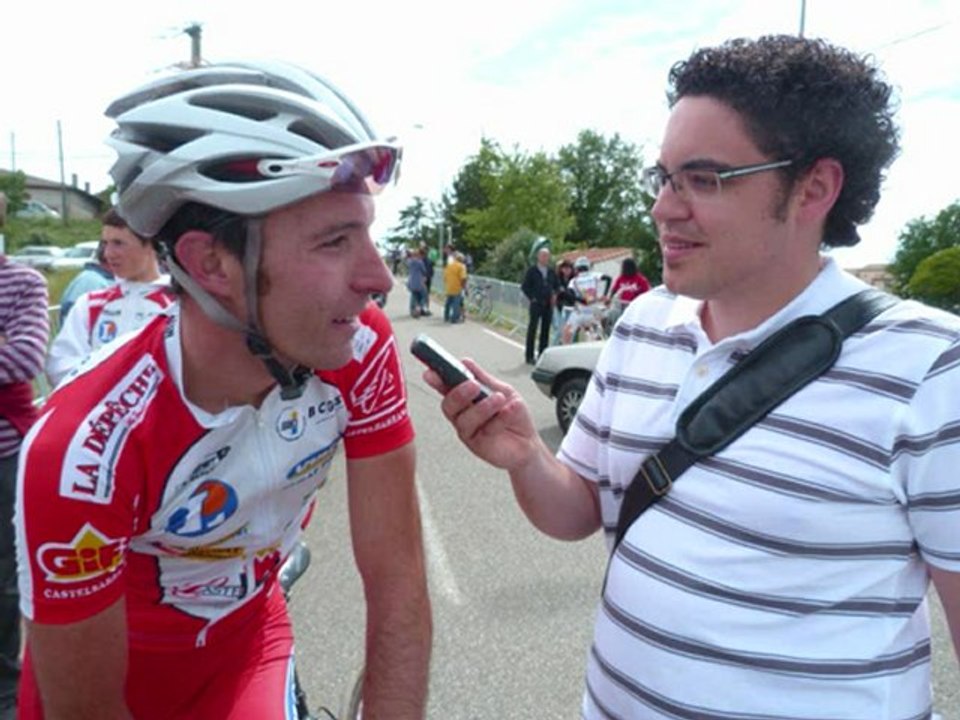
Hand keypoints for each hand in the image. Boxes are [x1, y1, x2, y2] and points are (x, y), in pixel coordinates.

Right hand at [424, 359, 539, 472]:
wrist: (529, 443)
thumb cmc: (514, 418)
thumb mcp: (502, 390)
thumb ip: (483, 379)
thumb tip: (465, 362)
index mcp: (466, 401)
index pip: (446, 389)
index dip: (436, 380)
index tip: (431, 372)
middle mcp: (463, 416)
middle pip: (449, 406)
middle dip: (458, 394)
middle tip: (473, 385)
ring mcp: (469, 432)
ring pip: (465, 420)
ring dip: (483, 407)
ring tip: (499, 398)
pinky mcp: (479, 446)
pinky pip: (485, 429)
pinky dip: (500, 418)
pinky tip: (510, 411)